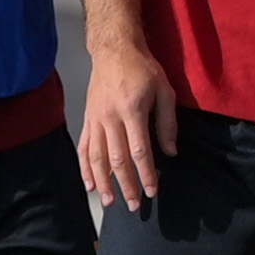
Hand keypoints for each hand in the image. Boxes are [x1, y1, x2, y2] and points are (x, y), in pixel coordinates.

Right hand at [76, 46, 177, 210]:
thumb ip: (168, 122)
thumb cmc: (142, 68)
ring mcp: (96, 119)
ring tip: (110, 202)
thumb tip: (171, 152)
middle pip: (117, 159)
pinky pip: (84, 146)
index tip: (153, 191)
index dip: (146, 174)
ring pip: (97, 157)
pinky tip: (89, 184)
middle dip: (126, 185)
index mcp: (132, 110)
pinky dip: (85, 167)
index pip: (139, 150)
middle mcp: (110, 117)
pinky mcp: (88, 118)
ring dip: (103, 182)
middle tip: (135, 205)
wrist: (114, 49)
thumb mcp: (164, 90)